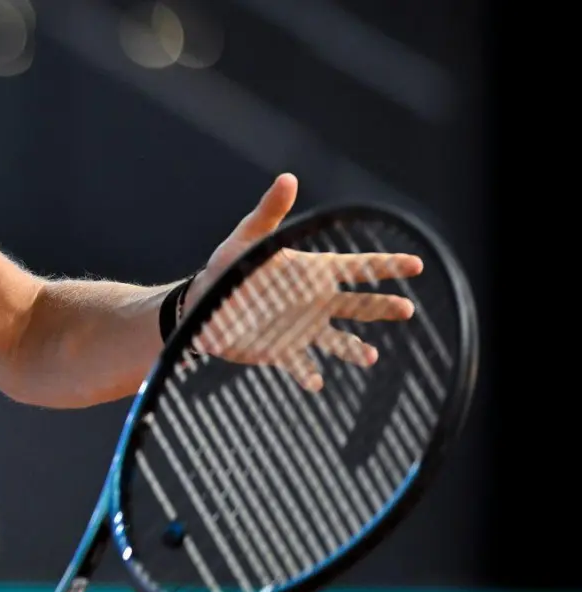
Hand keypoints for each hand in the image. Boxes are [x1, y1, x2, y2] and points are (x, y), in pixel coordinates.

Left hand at [186, 174, 420, 391]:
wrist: (204, 305)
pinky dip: (309, 375)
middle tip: (407, 310)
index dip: (387, 265)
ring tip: (368, 357)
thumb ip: (269, 212)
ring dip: (354, 349)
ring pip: (338, 341)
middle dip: (383, 308)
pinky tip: (317, 383)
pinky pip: (301, 366)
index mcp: (313, 271)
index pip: (358, 266)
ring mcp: (303, 329)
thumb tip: (287, 178)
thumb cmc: (228, 266)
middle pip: (359, 305)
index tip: (417, 264)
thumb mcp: (247, 237)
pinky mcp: (283, 352)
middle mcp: (315, 302)